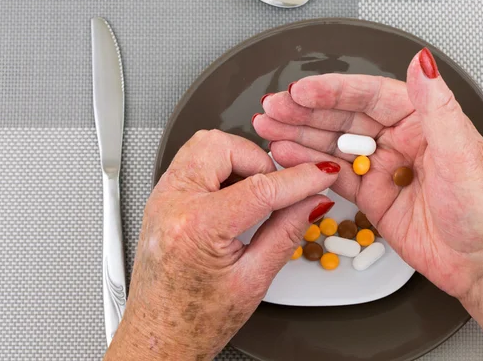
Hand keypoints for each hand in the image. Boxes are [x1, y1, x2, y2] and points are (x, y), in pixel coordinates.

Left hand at [105, 130, 338, 359]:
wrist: (159, 337)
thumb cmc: (195, 320)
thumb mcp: (253, 280)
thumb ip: (286, 232)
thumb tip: (311, 202)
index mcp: (195, 228)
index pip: (260, 187)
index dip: (301, 178)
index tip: (323, 173)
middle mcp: (171, 204)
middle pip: (222, 146)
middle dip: (259, 161)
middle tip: (278, 189)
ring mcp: (162, 198)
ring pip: (205, 146)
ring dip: (239, 162)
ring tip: (255, 195)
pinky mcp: (163, 198)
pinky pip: (194, 162)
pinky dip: (222, 170)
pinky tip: (235, 198)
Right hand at [253, 49, 482, 298]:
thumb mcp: (462, 152)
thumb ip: (436, 106)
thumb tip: (421, 63)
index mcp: (423, 120)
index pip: (370, 96)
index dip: (332, 91)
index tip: (302, 91)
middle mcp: (400, 140)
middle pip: (344, 118)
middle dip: (305, 112)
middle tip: (274, 108)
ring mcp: (383, 168)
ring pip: (334, 146)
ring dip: (300, 136)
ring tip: (269, 129)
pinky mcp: (372, 196)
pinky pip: (335, 176)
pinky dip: (309, 167)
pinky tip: (288, 156)